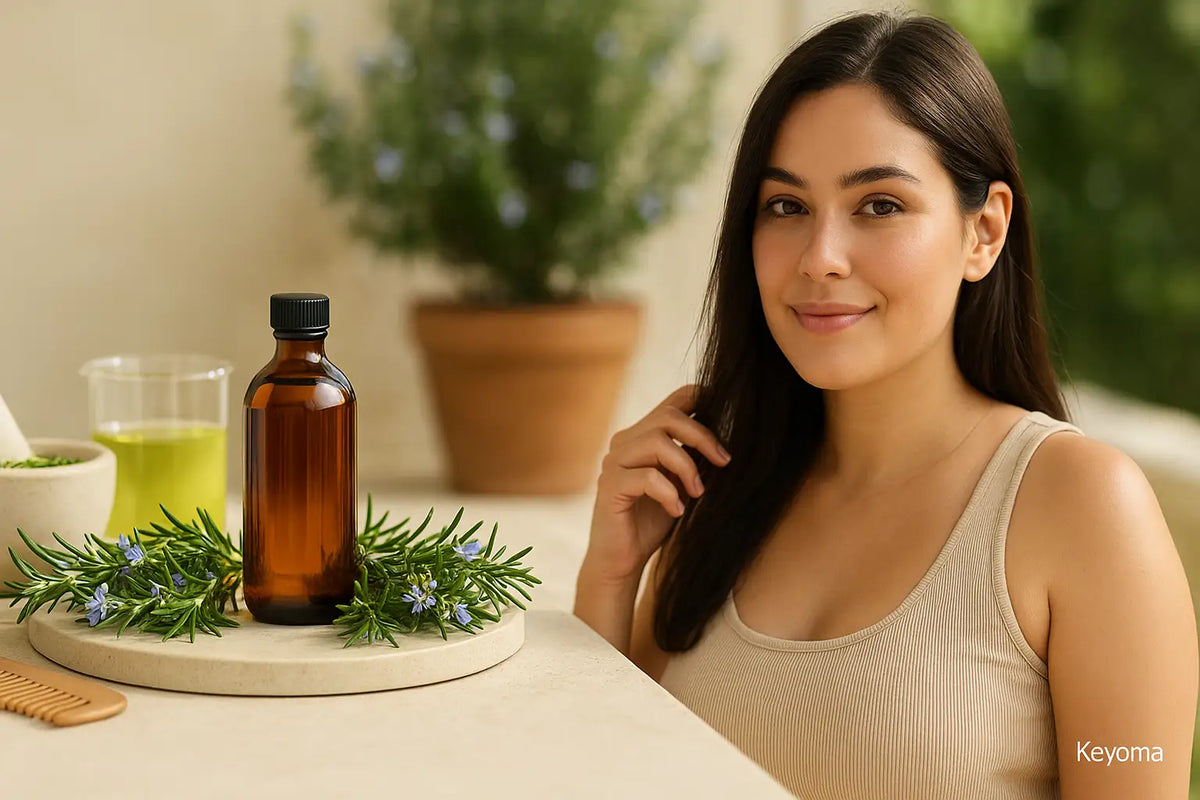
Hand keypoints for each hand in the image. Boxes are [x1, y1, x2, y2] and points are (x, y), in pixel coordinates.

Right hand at [584, 383, 731, 583]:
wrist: (622, 561)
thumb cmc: (652, 522)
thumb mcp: (680, 485)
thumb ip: (692, 459)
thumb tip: (724, 441)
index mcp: (641, 437)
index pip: (671, 403)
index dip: (699, 397)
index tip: (727, 412)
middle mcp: (624, 443)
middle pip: (667, 417)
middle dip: (702, 436)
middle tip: (723, 462)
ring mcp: (613, 463)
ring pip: (656, 443)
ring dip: (686, 467)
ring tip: (697, 493)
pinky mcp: (610, 487)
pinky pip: (647, 477)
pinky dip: (669, 493)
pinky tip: (676, 511)